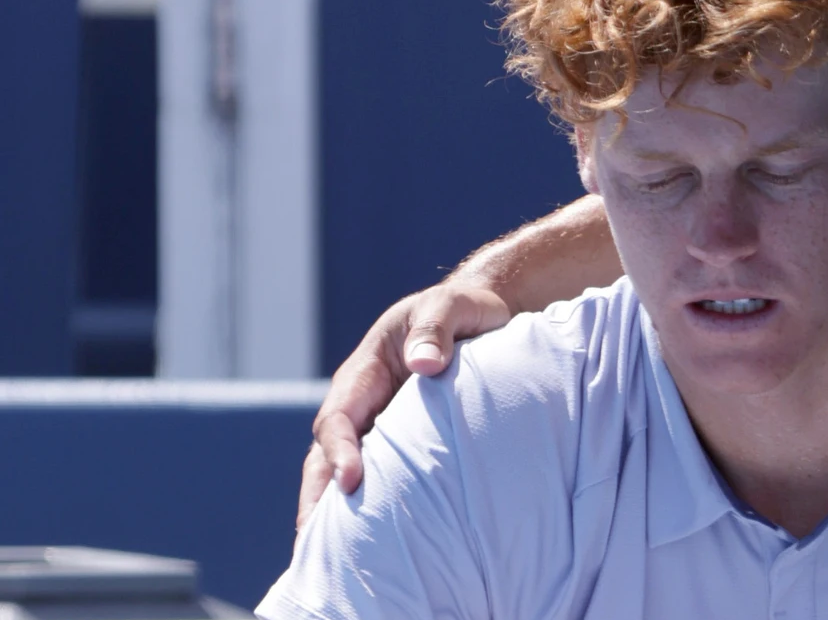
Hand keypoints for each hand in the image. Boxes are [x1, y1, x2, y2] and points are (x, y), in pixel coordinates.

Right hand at [297, 283, 511, 528]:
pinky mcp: (397, 439)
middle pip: (325, 454)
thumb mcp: (450, 306)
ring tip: (326, 553)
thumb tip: (423, 366)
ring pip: (340, 470)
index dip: (340, 451)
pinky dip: (362, 502)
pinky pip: (374, 473)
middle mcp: (362, 401)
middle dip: (317, 495)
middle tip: (313, 541)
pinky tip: (366, 538)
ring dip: (332, 507)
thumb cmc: (464, 309)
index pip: (339, 417)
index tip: (352, 481)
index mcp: (365, 370)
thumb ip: (435, 330)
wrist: (483, 313)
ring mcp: (376, 422)